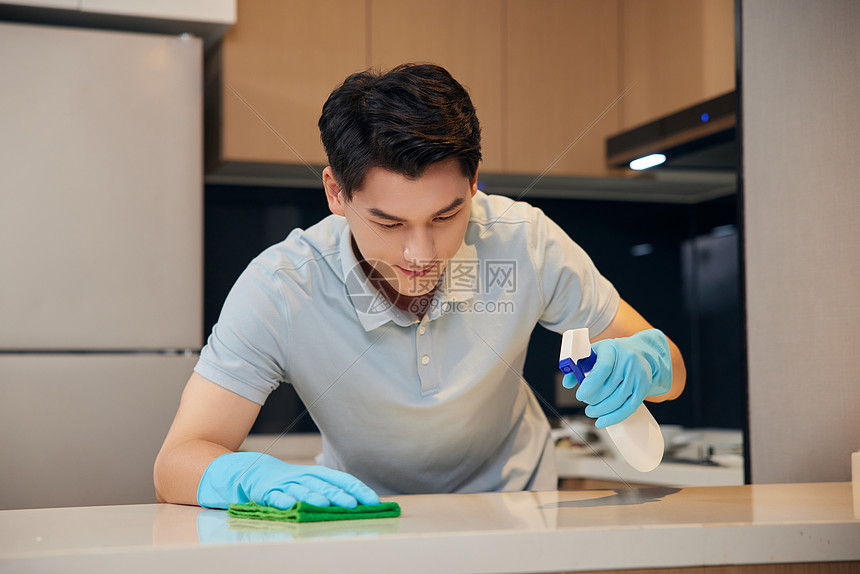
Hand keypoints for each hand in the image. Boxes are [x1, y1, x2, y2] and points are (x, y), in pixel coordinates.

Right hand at [197, 451, 379, 509]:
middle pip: (324, 484)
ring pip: (301, 489)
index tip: (372, 500)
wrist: (247, 471)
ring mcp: (283, 483)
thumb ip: (327, 490)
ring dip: (314, 496)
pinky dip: (282, 501)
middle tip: (354, 504)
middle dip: (339, 494)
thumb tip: (356, 502)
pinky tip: (291, 506)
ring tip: (325, 504)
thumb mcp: (306, 482)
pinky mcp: (265, 491)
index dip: (356, 488)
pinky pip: (274, 496)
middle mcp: (302, 477)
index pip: (341, 479)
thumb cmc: (284, 481)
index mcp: (315, 474)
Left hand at [562, 328, 672, 428]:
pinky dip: (614, 417)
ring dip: (601, 410)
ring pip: (618, 400)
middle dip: (593, 400)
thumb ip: (577, 367)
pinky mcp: (644, 387)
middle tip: (585, 402)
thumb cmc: (611, 355)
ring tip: (590, 412)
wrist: (639, 352)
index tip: (580, 396)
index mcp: (612, 349)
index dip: (590, 385)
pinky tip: (601, 421)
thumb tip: (567, 383)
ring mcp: (638, 374)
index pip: (603, 368)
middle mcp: (628, 360)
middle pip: (609, 387)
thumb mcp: (593, 353)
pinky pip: (629, 407)